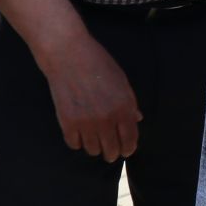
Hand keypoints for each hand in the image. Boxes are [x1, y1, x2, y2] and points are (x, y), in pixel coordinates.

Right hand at [37, 28, 140, 161]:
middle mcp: (107, 119)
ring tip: (92, 135)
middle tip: (108, 147)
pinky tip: (78, 130)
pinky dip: (77, 140)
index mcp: (124, 107)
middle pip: (112, 152)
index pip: (130, 140)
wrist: (67, 53)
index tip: (125, 150)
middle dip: (112, 151)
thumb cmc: (97, 62)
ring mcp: (87, 123)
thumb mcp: (120, 79)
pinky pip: (74, 144)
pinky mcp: (68, 123)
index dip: (128, 148)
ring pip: (93, 151)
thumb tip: (137, 119)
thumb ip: (129, 102)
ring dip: (94, 145)